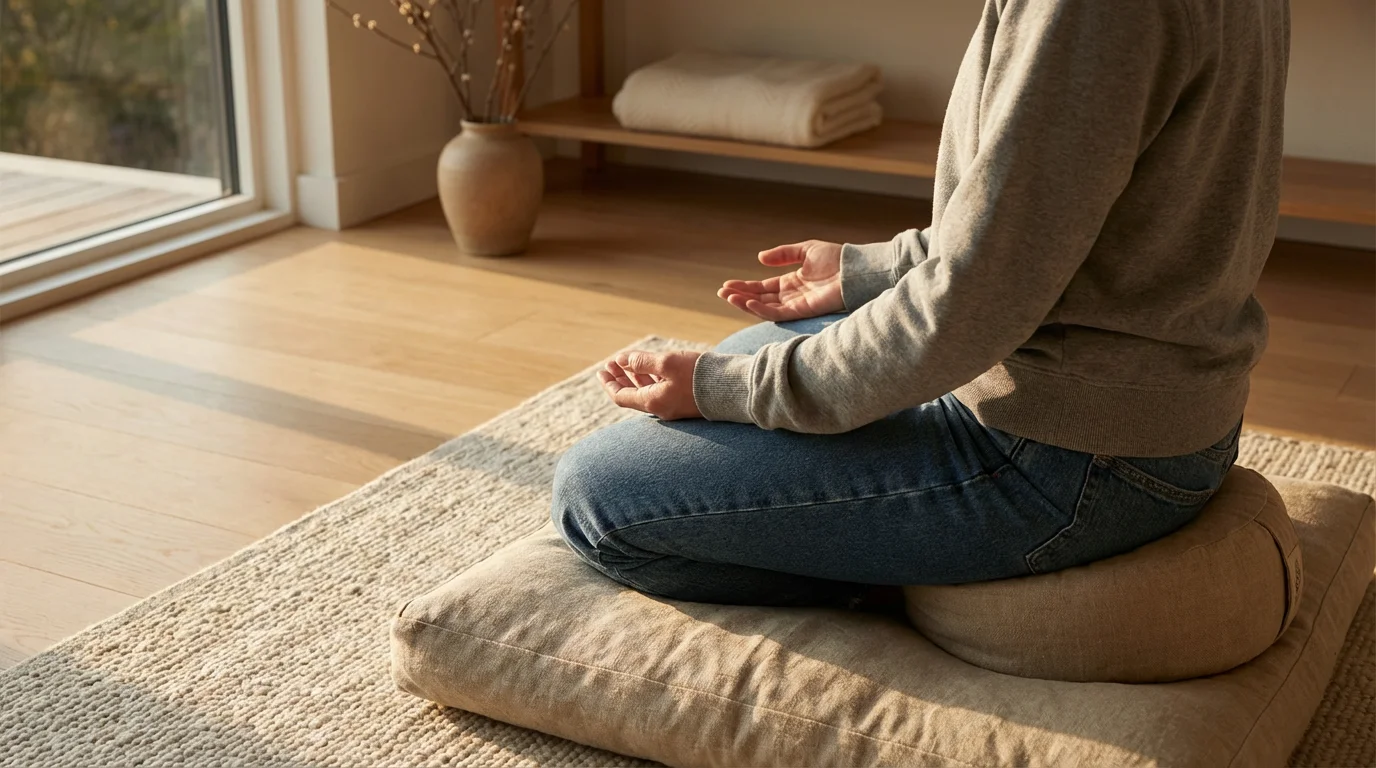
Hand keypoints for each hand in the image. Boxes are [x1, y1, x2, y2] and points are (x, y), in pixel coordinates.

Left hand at [598, 350, 702, 419]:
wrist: (732, 389)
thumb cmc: (699, 375)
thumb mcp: (667, 363)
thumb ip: (642, 362)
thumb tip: (621, 360)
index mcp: (652, 401)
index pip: (620, 396)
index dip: (609, 383)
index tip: (602, 370)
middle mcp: (660, 408)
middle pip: (631, 395)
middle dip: (620, 378)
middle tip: (610, 364)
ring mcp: (673, 407)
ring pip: (646, 392)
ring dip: (634, 377)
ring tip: (625, 363)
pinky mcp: (685, 402)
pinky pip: (660, 391)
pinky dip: (649, 380)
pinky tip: (649, 370)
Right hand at [717, 240, 844, 320]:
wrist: (854, 269)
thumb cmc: (836, 259)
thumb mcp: (804, 250)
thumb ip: (783, 254)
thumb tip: (759, 258)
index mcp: (791, 283)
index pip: (763, 288)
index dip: (745, 287)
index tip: (727, 285)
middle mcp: (791, 296)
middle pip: (760, 298)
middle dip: (740, 296)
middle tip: (721, 292)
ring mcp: (796, 305)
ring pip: (765, 308)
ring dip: (745, 303)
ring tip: (728, 297)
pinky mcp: (802, 311)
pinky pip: (778, 313)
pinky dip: (761, 309)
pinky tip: (748, 302)